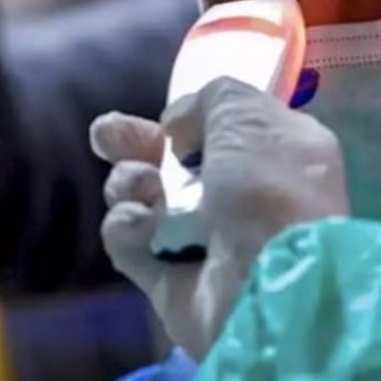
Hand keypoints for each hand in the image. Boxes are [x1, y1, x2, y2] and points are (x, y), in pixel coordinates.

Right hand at [91, 77, 347, 359]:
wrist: (268, 283)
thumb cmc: (267, 187)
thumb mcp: (246, 113)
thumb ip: (211, 98)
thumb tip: (179, 127)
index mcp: (274, 155)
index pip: (223, 130)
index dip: (190, 118)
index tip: (171, 117)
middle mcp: (239, 197)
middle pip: (170, 161)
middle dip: (132, 143)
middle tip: (106, 135)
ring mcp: (201, 241)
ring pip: (142, 197)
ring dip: (130, 181)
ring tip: (143, 185)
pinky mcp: (168, 280)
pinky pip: (130, 242)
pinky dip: (128, 226)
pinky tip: (141, 223)